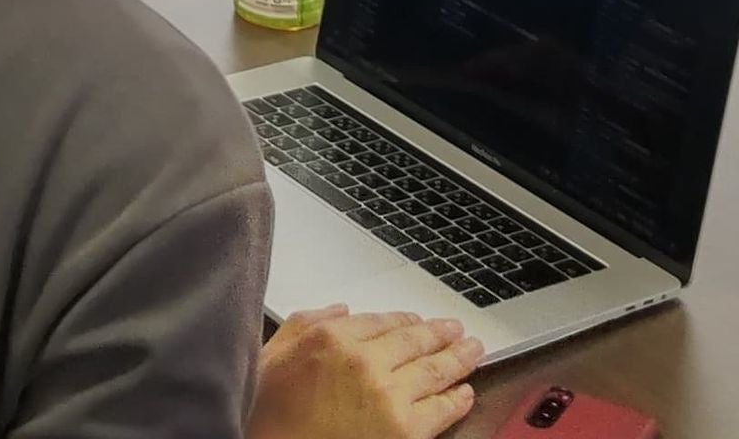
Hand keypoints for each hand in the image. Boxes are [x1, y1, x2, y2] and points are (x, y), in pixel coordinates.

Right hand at [251, 307, 481, 438]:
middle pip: (415, 340)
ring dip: (459, 358)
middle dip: (441, 334)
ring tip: (473, 352)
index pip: (381, 321)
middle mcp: (364, 362)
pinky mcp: (404, 431)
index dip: (405, 321)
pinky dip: (457, 400)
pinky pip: (441, 410)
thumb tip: (339, 310)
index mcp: (331, 338)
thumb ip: (304, 325)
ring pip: (434, 370)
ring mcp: (388, 396)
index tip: (417, 322)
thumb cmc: (265, 416)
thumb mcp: (270, 356)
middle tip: (457, 330)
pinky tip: (465, 393)